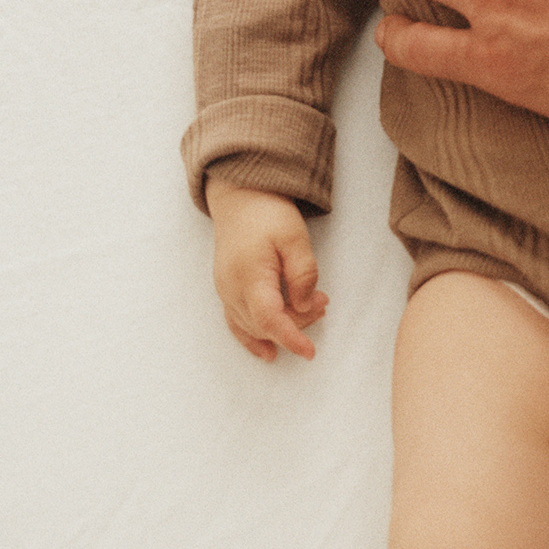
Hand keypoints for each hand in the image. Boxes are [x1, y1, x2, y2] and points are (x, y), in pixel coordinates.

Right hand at [205, 177, 328, 362]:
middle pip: (265, 324)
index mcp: (249, 275)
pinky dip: (253, 339)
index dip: (291, 338)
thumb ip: (303, 273)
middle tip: (322, 302)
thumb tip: (304, 306)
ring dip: (283, 326)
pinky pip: (236, 323)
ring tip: (310, 310)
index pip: (270, 319)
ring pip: (254, 326)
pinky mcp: (226, 290)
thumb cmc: (268, 213)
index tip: (311, 352)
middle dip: (297, 322)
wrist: (240, 197)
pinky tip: (268, 352)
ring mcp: (225, 292)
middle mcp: (232, 289)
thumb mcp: (295, 236)